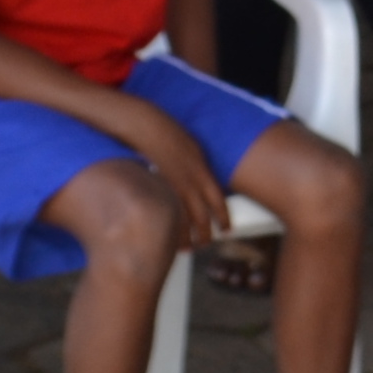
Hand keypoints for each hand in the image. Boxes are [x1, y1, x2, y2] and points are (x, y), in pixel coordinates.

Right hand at [104, 96, 228, 247]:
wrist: (145, 124)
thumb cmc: (165, 131)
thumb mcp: (188, 146)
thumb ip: (194, 163)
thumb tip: (197, 176)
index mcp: (202, 168)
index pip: (218, 198)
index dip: (224, 216)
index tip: (227, 229)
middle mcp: (192, 179)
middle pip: (204, 213)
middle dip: (207, 231)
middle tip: (206, 244)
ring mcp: (174, 184)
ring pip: (187, 217)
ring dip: (190, 235)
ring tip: (189, 248)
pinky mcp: (158, 187)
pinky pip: (170, 212)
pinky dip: (173, 226)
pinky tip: (171, 237)